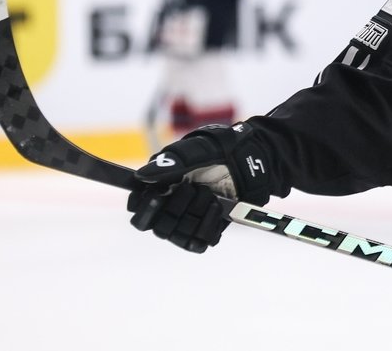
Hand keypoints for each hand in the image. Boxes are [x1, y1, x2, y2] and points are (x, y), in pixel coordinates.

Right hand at [128, 122, 272, 251]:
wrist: (253, 159)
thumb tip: (141, 175)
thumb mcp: (197, 150)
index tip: (160, 195)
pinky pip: (198, 243)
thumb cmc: (222, 148)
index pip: (138, 208)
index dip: (146, 207)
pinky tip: (218, 208)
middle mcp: (170, 206)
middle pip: (158, 227)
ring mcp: (188, 220)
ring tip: (212, 196)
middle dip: (178, 208)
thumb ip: (170, 162)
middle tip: (195, 188)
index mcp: (160, 185)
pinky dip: (209, 227)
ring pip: (178, 236)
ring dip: (196, 215)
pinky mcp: (206, 229)